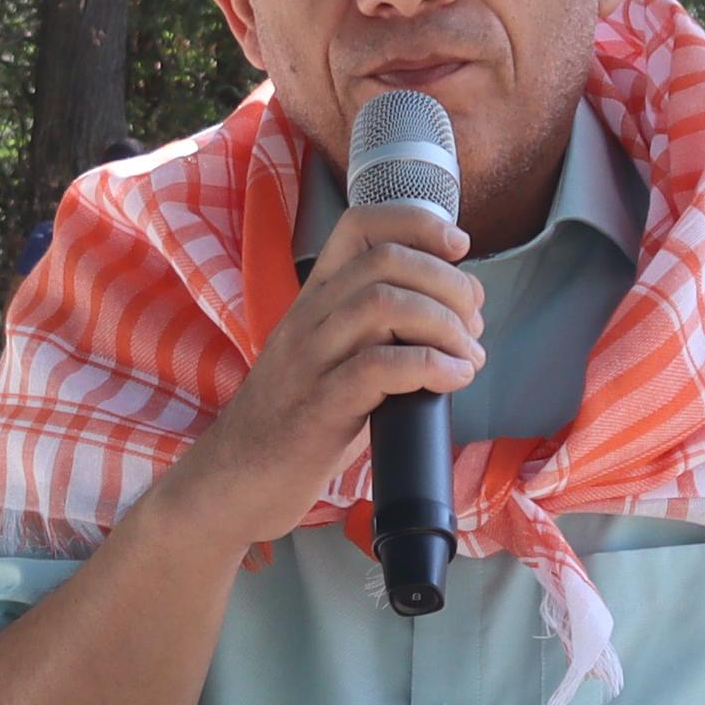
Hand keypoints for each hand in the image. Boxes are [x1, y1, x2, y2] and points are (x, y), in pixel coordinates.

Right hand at [169, 195, 479, 531]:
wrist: (232, 481)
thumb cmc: (291, 426)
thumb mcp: (327, 360)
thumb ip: (373, 334)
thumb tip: (447, 323)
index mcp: (313, 301)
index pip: (360, 227)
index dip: (418, 223)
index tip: (458, 247)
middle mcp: (308, 320)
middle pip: (386, 262)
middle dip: (448, 283)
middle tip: (472, 324)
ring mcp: (310, 361)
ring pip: (385, 305)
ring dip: (444, 324)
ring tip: (468, 356)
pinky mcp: (319, 407)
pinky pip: (380, 367)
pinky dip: (431, 366)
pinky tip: (454, 379)